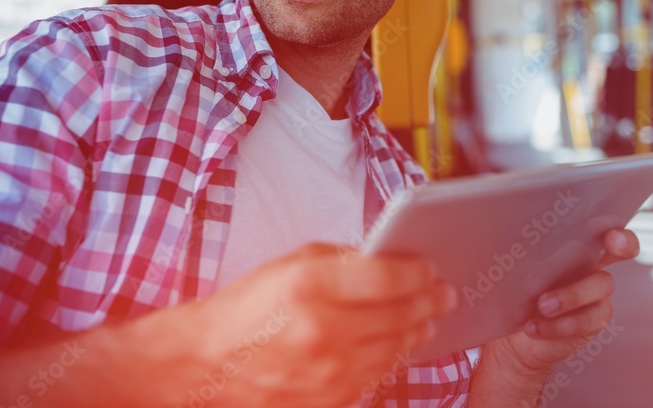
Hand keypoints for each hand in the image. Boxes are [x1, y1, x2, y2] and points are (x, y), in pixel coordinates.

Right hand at [180, 243, 457, 407]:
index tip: (431, 267)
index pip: (389, 277)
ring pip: (395, 348)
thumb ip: (344, 260)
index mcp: (312, 286)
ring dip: (417, 330)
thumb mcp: (293, 263)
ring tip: (427, 317)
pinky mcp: (330, 400)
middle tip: (445, 293)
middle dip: (430, 300)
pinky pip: (377, 375)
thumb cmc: (249, 307)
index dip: (418, 271)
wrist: (206, 363)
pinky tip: (399, 343)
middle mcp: (323, 330)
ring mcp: (328, 372)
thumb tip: (392, 260)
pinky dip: (392, 356)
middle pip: (400, 314)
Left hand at [481, 229, 639, 380]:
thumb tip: (528, 245)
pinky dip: (557, 324)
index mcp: (572, 245)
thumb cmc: (511, 293)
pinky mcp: (591, 323)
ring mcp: (595, 295)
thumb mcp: (513, 269)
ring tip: (542, 305)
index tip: (609, 228)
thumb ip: (525, 254)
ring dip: (571, 294)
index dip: (614, 224)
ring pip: (600, 285)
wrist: (504, 335)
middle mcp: (590, 266)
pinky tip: (533, 326)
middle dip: (622, 243)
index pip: (603, 226)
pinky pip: (585, 320)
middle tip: (611, 243)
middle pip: (620, 249)